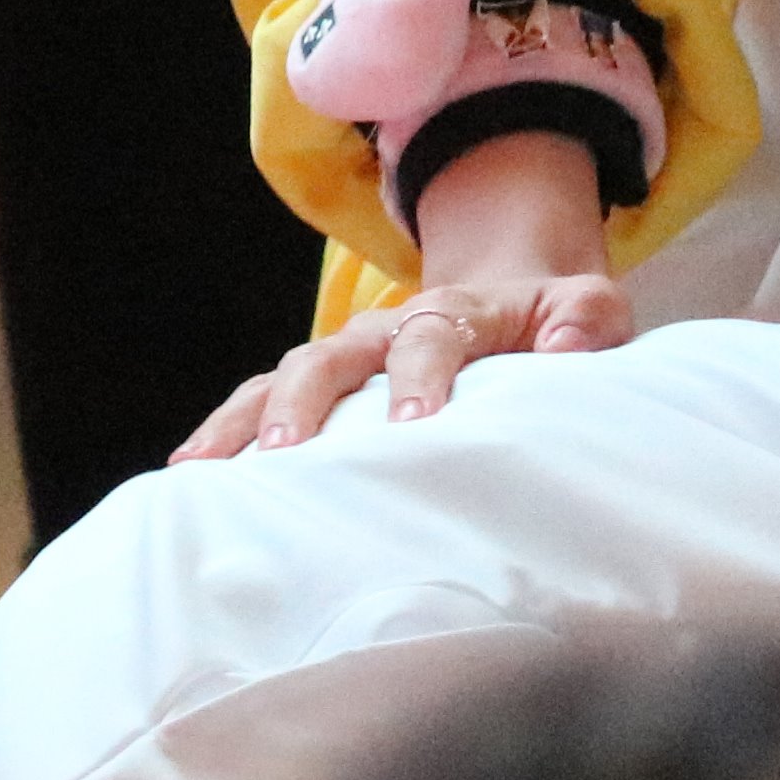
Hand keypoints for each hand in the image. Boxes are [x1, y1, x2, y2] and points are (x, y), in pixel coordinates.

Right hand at [172, 131, 634, 458]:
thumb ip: (587, 319)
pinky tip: (192, 480)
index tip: (413, 424)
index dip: (420, 376)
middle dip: (304, 400)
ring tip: (203, 472)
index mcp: (454, 312)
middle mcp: (385, 329)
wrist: (511, 299)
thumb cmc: (550, 322)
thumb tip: (568, 347)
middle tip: (283, 450)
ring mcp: (345, 356)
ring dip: (242, 420)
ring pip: (281, 378)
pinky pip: (259, 401)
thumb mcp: (586, 306)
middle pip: (332, 354)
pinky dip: (224, 433)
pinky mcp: (319, 385)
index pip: (431, 336)